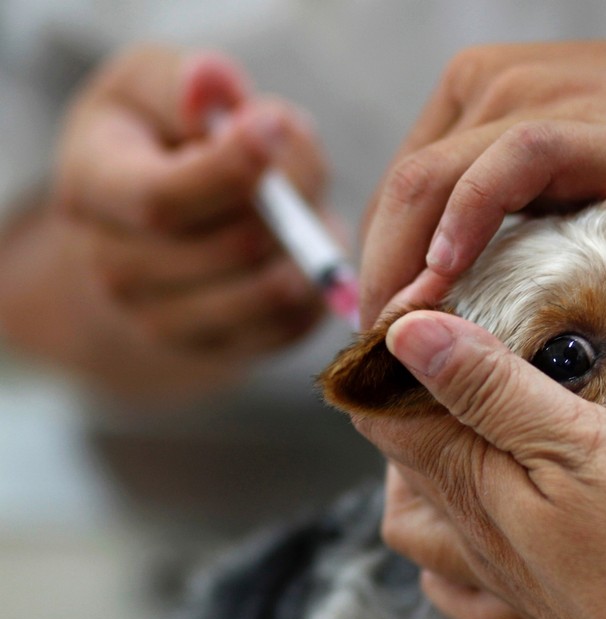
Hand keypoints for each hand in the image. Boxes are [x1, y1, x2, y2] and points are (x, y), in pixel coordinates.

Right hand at [0, 45, 333, 398]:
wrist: (148, 224)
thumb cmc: (156, 138)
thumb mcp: (151, 87)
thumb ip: (183, 83)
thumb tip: (213, 86)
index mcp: (92, 192)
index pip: (163, 200)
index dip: (232, 168)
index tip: (276, 124)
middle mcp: (117, 271)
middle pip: (236, 245)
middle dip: (292, 195)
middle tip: (300, 159)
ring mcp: (166, 322)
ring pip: (273, 290)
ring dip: (310, 241)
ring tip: (300, 204)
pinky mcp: (220, 350)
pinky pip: (296, 322)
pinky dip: (317, 282)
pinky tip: (300, 247)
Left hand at [373, 188, 605, 618]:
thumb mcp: (576, 446)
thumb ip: (491, 389)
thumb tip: (407, 334)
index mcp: (466, 478)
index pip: (379, 406)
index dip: (386, 350)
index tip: (426, 302)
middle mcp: (466, 523)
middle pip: (397, 449)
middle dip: (408, 388)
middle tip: (452, 340)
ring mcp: (496, 560)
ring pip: (423, 502)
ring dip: (429, 450)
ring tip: (464, 414)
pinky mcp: (533, 582)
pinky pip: (462, 563)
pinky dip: (458, 527)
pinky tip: (489, 504)